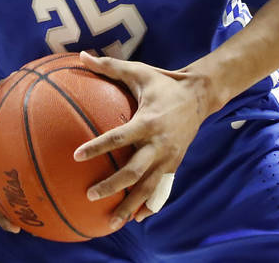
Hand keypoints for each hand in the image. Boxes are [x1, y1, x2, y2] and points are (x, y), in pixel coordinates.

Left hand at [72, 52, 209, 229]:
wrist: (201, 96)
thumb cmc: (164, 82)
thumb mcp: (139, 71)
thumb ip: (110, 66)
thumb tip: (81, 55)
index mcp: (148, 121)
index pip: (119, 137)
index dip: (98, 147)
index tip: (77, 156)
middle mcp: (159, 144)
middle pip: (134, 172)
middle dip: (112, 186)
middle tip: (89, 195)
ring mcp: (169, 157)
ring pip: (148, 188)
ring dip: (130, 206)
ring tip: (111, 222)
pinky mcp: (174, 165)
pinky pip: (161, 189)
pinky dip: (149, 205)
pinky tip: (136, 218)